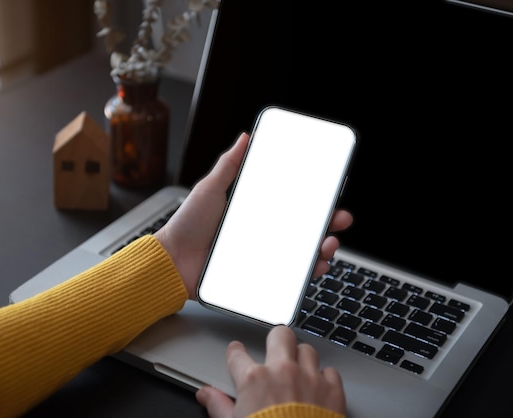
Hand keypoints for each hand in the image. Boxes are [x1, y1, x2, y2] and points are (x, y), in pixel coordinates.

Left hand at [154, 132, 353, 299]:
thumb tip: (245, 137)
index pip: (292, 203)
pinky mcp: (259, 276)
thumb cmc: (187, 225)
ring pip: (302, 253)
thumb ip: (229, 165)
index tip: (332, 191)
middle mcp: (263, 233)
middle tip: (340, 218)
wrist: (171, 262)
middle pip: (304, 227)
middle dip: (329, 223)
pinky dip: (307, 273)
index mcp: (255, 211)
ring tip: (328, 244)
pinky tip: (316, 267)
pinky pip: (289, 277)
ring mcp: (263, 255)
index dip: (314, 199)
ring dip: (323, 248)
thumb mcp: (210, 189)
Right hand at [196, 325, 345, 416]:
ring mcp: (309, 378)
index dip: (236, 352)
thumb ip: (219, 406)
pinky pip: (330, 372)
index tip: (237, 352)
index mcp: (254, 379)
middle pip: (280, 335)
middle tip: (276, 348)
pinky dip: (325, 378)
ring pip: (307, 350)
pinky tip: (320, 387)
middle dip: (277, 339)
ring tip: (299, 370)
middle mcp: (282, 371)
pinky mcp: (332, 390)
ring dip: (302, 359)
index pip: (238, 354)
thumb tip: (206, 395)